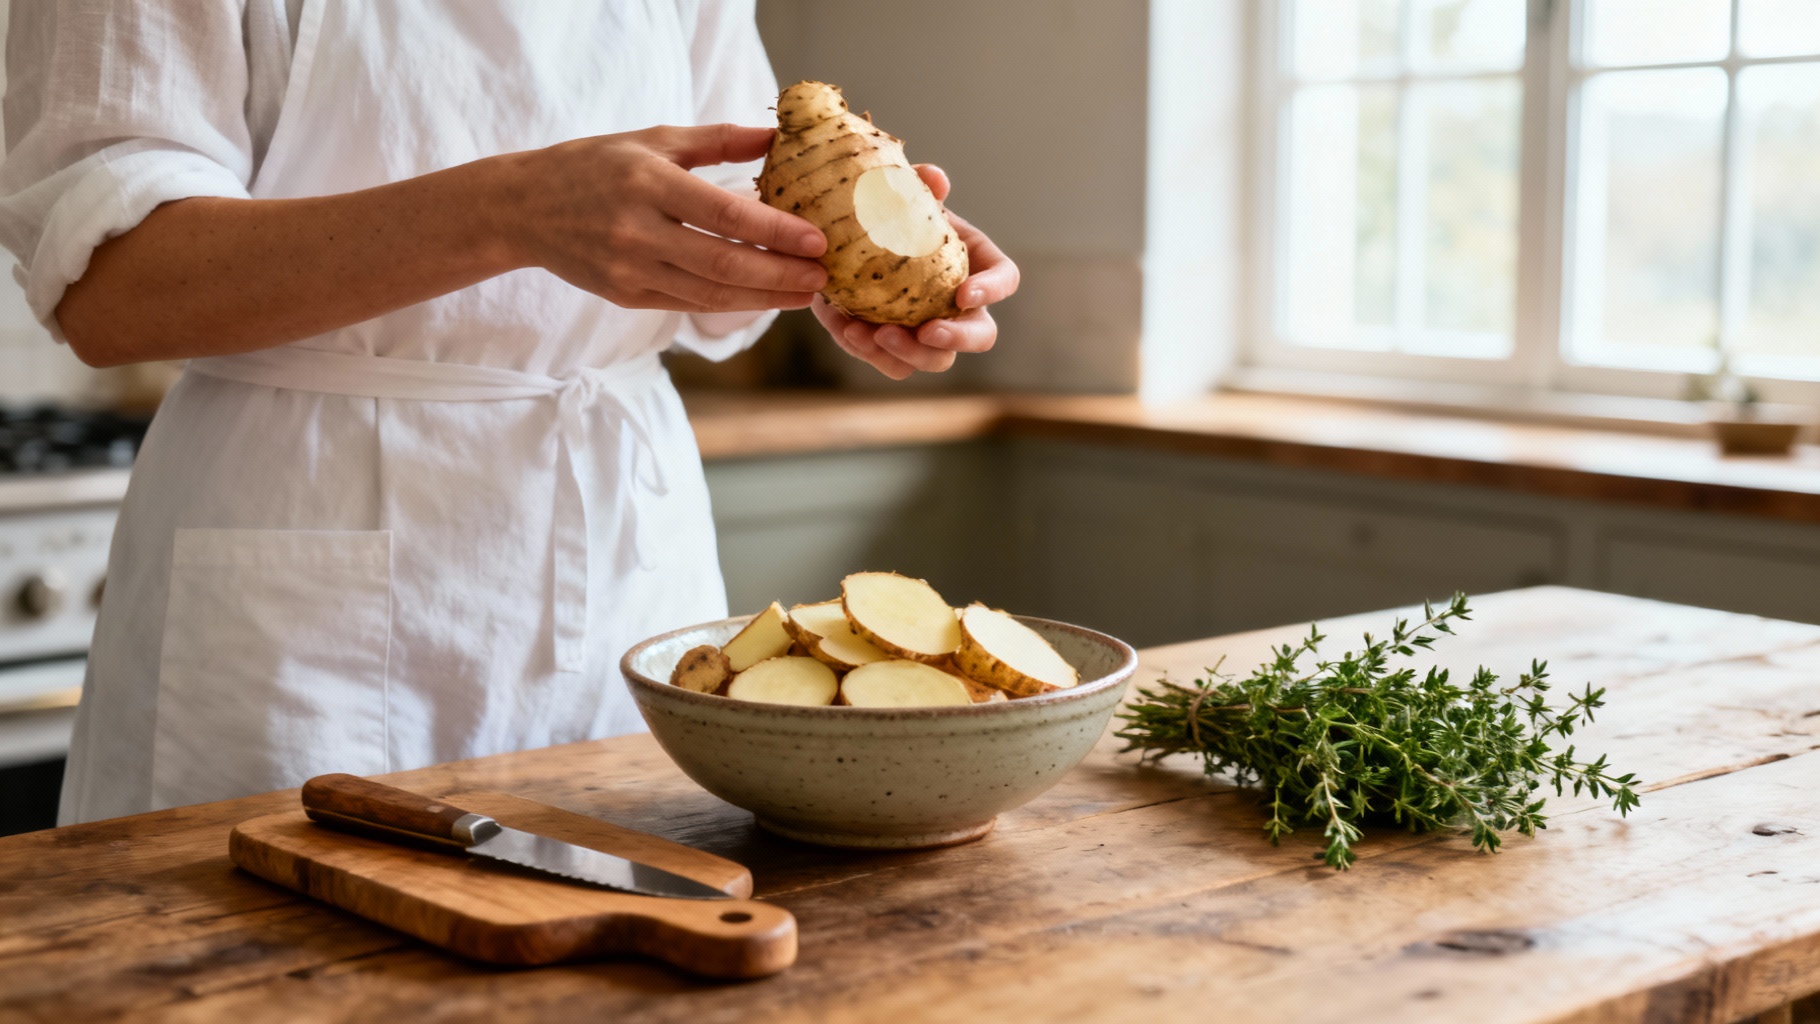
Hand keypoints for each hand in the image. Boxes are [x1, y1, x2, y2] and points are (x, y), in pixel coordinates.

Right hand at [507, 124, 828, 312]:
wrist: (523, 208)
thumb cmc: (595, 165)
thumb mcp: (653, 140)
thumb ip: (717, 140)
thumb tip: (776, 137)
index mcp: (648, 182)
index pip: (725, 214)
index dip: (775, 232)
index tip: (817, 240)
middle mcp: (637, 230)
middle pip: (723, 263)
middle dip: (780, 275)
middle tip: (822, 276)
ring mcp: (629, 269)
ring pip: (709, 295)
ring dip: (764, 299)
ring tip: (804, 294)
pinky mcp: (625, 296)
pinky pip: (688, 304)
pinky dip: (731, 304)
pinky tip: (763, 299)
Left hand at [811, 164, 1018, 379]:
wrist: (847, 243)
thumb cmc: (888, 215)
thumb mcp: (900, 195)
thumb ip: (917, 185)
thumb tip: (932, 177)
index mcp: (976, 263)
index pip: (1005, 279)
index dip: (992, 290)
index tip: (964, 294)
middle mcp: (961, 306)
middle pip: (981, 335)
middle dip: (957, 338)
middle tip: (926, 332)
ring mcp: (932, 333)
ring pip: (937, 360)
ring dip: (910, 353)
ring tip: (875, 335)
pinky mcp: (899, 350)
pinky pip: (894, 363)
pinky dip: (871, 353)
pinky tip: (848, 331)